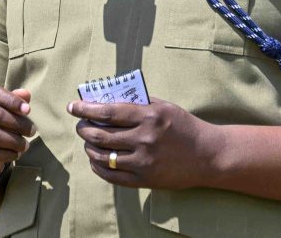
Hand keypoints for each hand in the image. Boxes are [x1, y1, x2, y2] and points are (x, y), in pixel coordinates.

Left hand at [67, 97, 220, 189]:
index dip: (85, 109)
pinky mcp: (144, 179)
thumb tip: (107, 100)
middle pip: (100, 134)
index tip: (73, 107)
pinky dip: (98, 167)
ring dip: (89, 147)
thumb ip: (138, 103)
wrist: (208, 155)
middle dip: (84, 128)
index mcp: (149, 116)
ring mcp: (143, 161)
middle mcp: (144, 138)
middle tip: (80, 124)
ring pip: (102, 156)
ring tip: (88, 141)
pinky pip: (111, 176)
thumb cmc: (185, 127)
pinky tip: (95, 160)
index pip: (107, 112)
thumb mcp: (164, 107)